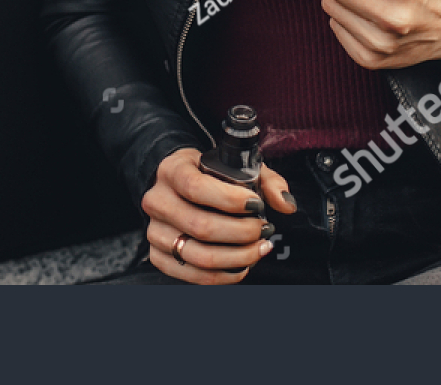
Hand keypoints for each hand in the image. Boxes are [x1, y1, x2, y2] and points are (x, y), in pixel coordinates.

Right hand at [140, 147, 298, 283]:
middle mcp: (157, 201)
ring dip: (237, 257)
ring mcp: (155, 230)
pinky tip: (242, 265)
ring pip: (198, 255)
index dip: (229, 199)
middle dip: (241, 233)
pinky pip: (192, 275)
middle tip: (263, 230)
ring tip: (259, 248)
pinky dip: (223, 275)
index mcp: (171, 171)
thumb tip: (285, 205)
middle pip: (201, 226)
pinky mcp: (158, 255)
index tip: (256, 205)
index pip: (195, 187)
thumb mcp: (236, 166)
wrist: (178, 185)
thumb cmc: (209, 175)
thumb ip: (266, 181)